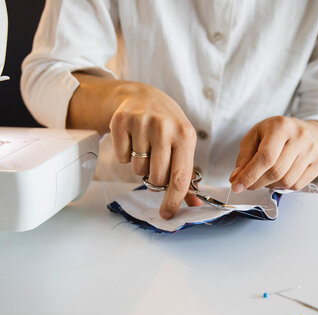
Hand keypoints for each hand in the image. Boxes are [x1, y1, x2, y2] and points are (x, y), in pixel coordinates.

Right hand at [109, 82, 201, 218]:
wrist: (143, 97)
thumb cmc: (168, 126)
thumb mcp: (183, 144)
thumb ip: (187, 176)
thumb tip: (195, 205)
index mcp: (185, 136)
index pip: (180, 177)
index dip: (173, 200)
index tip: (167, 214)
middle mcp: (165, 128)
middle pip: (156, 178)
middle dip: (154, 180)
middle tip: (155, 165)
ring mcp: (143, 123)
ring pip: (137, 169)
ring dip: (140, 166)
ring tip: (145, 148)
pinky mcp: (122, 121)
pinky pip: (122, 157)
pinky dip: (126, 155)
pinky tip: (133, 140)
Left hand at [230, 116, 317, 191]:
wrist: (298, 129)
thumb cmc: (272, 133)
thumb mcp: (253, 137)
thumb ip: (244, 158)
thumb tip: (236, 179)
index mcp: (281, 126)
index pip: (266, 157)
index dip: (250, 175)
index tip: (237, 186)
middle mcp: (300, 136)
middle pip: (276, 171)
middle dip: (257, 183)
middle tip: (248, 184)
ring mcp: (312, 149)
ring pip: (287, 181)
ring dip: (270, 185)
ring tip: (266, 176)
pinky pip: (297, 185)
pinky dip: (283, 186)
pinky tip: (279, 176)